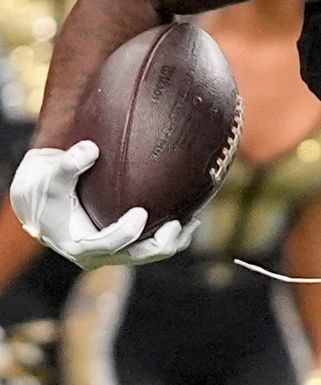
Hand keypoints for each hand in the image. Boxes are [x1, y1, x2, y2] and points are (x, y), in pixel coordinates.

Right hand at [9, 141, 198, 268]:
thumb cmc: (46, 187)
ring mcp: (114, 252)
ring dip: (172, 242)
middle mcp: (97, 254)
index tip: (141, 213)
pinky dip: (171, 236)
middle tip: (177, 224)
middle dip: (159, 245)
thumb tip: (90, 149)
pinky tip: (188, 219)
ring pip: (148, 254)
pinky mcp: (125, 245)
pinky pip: (152, 245)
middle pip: (134, 257)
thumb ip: (68, 165)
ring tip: (191, 222)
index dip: (124, 233)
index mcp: (77, 245)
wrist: (43, 200)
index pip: (105, 245)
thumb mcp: (50, 176)